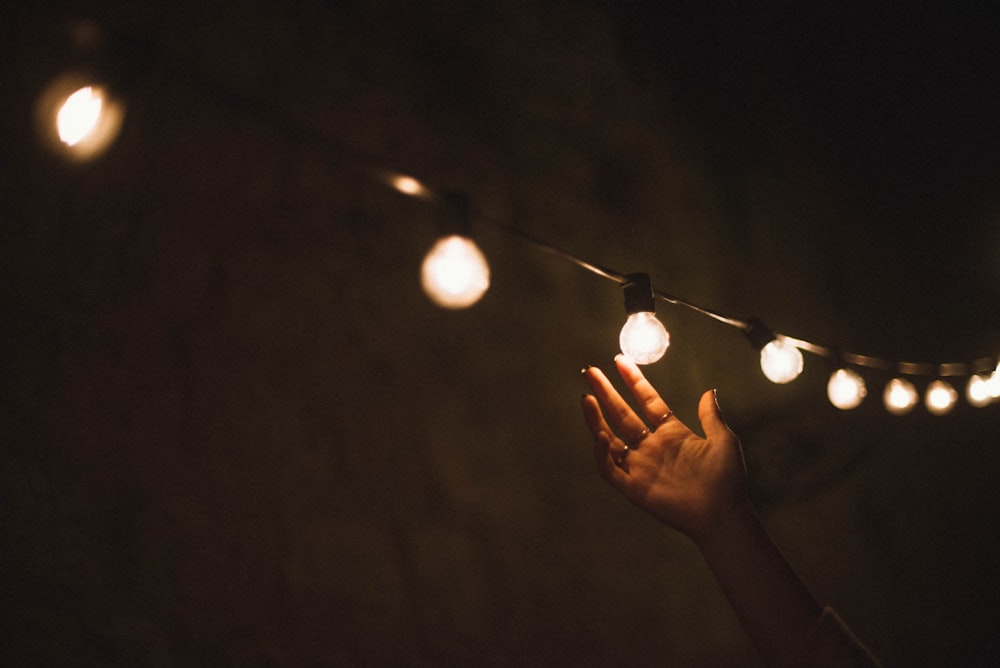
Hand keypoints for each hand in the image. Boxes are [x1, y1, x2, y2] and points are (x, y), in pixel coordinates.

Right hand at [581, 355, 750, 545]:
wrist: (723, 514)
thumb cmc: (727, 480)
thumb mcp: (723, 440)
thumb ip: (711, 416)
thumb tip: (709, 391)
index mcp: (671, 434)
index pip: (647, 401)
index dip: (633, 381)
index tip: (620, 360)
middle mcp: (652, 448)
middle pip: (622, 415)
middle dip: (606, 393)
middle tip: (590, 372)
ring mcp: (640, 467)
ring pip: (609, 439)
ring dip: (596, 419)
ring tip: (586, 398)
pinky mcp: (633, 488)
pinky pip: (610, 468)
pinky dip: (602, 454)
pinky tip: (602, 436)